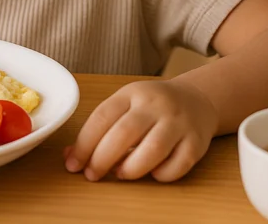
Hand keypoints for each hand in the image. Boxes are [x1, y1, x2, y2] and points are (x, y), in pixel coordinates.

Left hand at [64, 79, 218, 181]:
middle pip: (124, 133)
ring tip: (121, 174)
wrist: (196, 99)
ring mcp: (179, 122)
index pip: (102, 116)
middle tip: (92, 175)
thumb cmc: (152, 107)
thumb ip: (100, 129)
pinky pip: (179, 164)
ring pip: (153, 148)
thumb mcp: (125, 106)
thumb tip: (70, 156)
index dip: (84, 143)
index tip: (73, 164)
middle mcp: (156, 105)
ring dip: (131, 168)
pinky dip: (162, 175)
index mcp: (132, 93)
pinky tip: (152, 173)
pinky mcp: (197, 141)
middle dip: (102, 159)